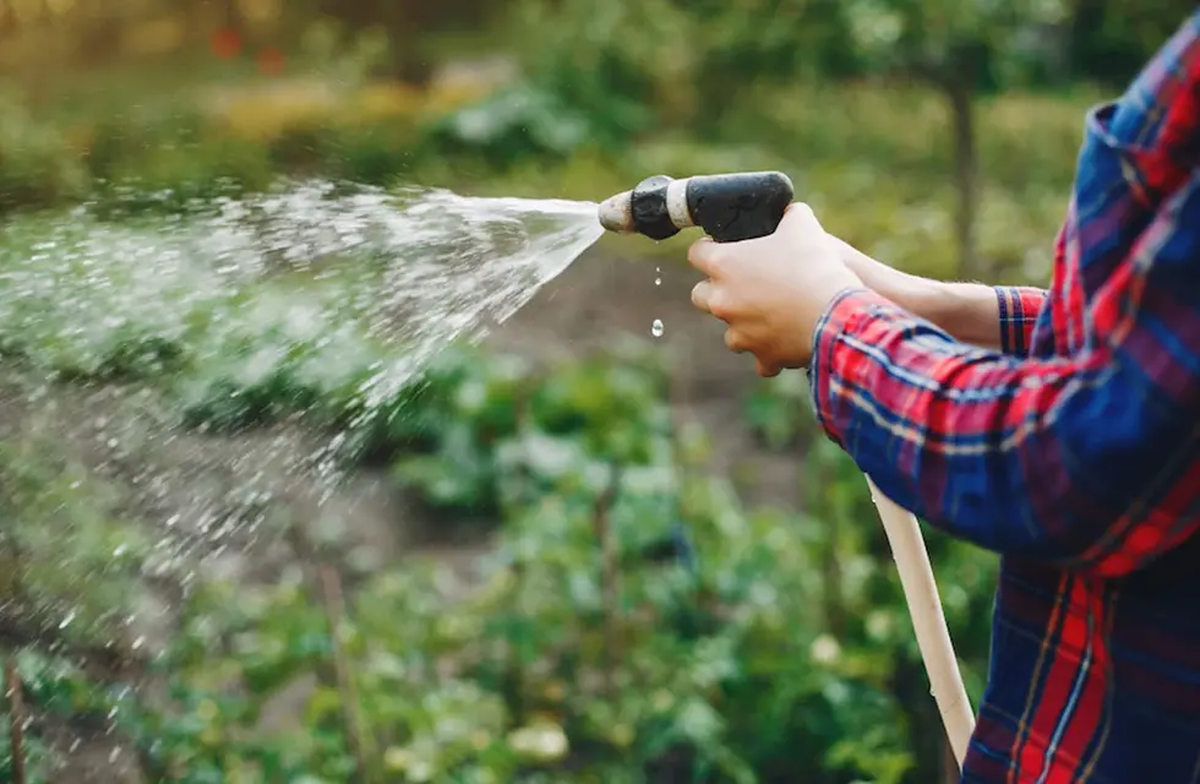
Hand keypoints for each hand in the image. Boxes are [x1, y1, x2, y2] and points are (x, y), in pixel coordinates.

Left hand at [688, 203, 862, 375]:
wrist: (837, 313)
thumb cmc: (815, 265)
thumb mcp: (804, 226)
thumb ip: (790, 216)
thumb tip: (790, 213)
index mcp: (724, 265)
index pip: (696, 253)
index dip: (709, 248)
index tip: (722, 246)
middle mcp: (723, 301)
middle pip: (700, 295)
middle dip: (717, 289)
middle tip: (742, 283)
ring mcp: (739, 332)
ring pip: (729, 330)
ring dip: (743, 323)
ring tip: (769, 314)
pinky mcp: (761, 355)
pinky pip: (759, 357)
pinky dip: (770, 351)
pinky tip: (786, 341)